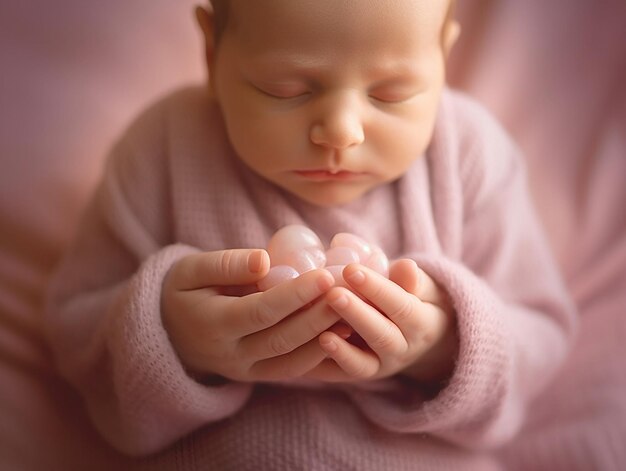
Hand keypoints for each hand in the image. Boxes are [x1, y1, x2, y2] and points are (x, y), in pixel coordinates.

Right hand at [161, 249, 338, 381]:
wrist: (169, 333)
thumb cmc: (182, 292)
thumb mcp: (190, 271)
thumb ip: (225, 264)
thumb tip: (266, 260)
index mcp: (215, 324)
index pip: (262, 311)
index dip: (295, 295)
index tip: (326, 275)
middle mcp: (232, 354)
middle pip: (284, 338)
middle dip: (319, 316)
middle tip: (350, 293)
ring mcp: (246, 369)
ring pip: (293, 358)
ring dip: (326, 337)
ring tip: (355, 311)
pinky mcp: (258, 375)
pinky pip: (293, 369)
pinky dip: (320, 354)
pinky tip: (344, 333)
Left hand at [305, 259, 457, 383]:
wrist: (414, 336)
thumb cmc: (410, 298)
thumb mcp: (421, 287)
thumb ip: (411, 279)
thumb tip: (406, 266)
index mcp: (422, 324)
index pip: (401, 306)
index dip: (376, 289)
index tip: (351, 269)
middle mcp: (403, 350)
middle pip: (381, 336)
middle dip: (356, 315)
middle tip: (332, 294)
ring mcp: (381, 366)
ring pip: (362, 363)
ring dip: (341, 350)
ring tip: (321, 333)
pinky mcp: (359, 376)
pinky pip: (341, 376)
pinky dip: (323, 367)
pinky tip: (303, 351)